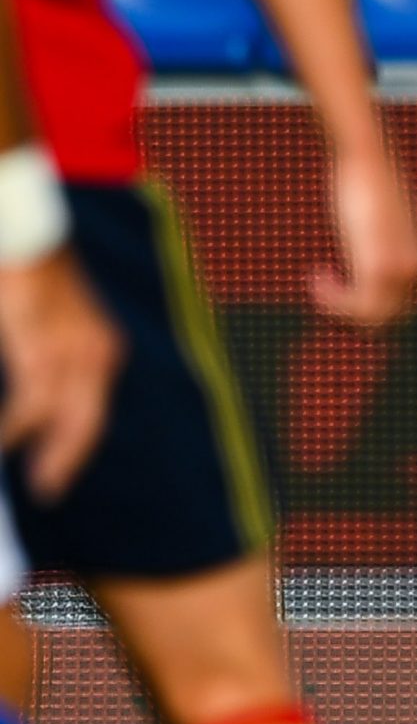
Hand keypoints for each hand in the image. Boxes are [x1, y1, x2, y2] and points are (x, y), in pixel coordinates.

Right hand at [0, 247, 123, 500]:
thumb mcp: (45, 321)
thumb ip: (43, 358)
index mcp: (100, 349)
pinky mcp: (43, 347)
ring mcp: (72, 351)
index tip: (55, 474)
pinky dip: (15, 429)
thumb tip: (31, 385)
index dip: (74, 446)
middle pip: (85, 425)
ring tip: (26, 478)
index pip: (91, 412)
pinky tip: (3, 444)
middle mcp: (96, 354)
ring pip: (57, 419)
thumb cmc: (29, 272)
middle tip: (47, 492)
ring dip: (33, 449)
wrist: (25, 231)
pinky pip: (30, 403)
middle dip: (64, 461)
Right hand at [313, 147, 416, 327]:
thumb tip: (369, 264)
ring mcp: (403, 274)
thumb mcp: (382, 226)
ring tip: (318, 281)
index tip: (339, 286)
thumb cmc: (368, 186)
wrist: (366, 160)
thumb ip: (381, 248)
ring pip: (370, 319)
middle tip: (322, 287)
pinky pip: (357, 308)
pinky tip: (317, 278)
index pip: (401, 311)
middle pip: (386, 320)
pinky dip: (332, 302)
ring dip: (338, 308)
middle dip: (350, 312)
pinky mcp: (380, 269)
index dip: (366, 308)